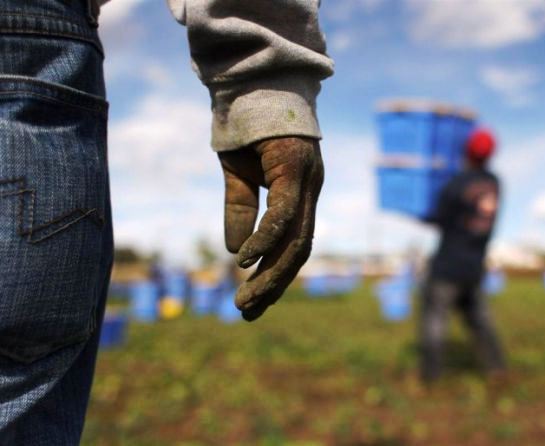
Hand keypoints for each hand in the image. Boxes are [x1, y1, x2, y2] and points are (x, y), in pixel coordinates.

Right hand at [218, 137, 323, 320]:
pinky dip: (265, 240)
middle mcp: (309, 192)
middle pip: (299, 251)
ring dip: (271, 275)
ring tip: (245, 302)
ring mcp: (306, 180)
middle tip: (248, 313)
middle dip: (274, 286)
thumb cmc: (247, 128)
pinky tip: (245, 261)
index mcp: (299, 194)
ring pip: (296, 240)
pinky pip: (283, 212)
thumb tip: (235, 253)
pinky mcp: (294, 167)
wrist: (252, 82)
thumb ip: (239, 211)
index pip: (294, 245)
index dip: (275, 276)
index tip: (254, 301)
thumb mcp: (238, 176)